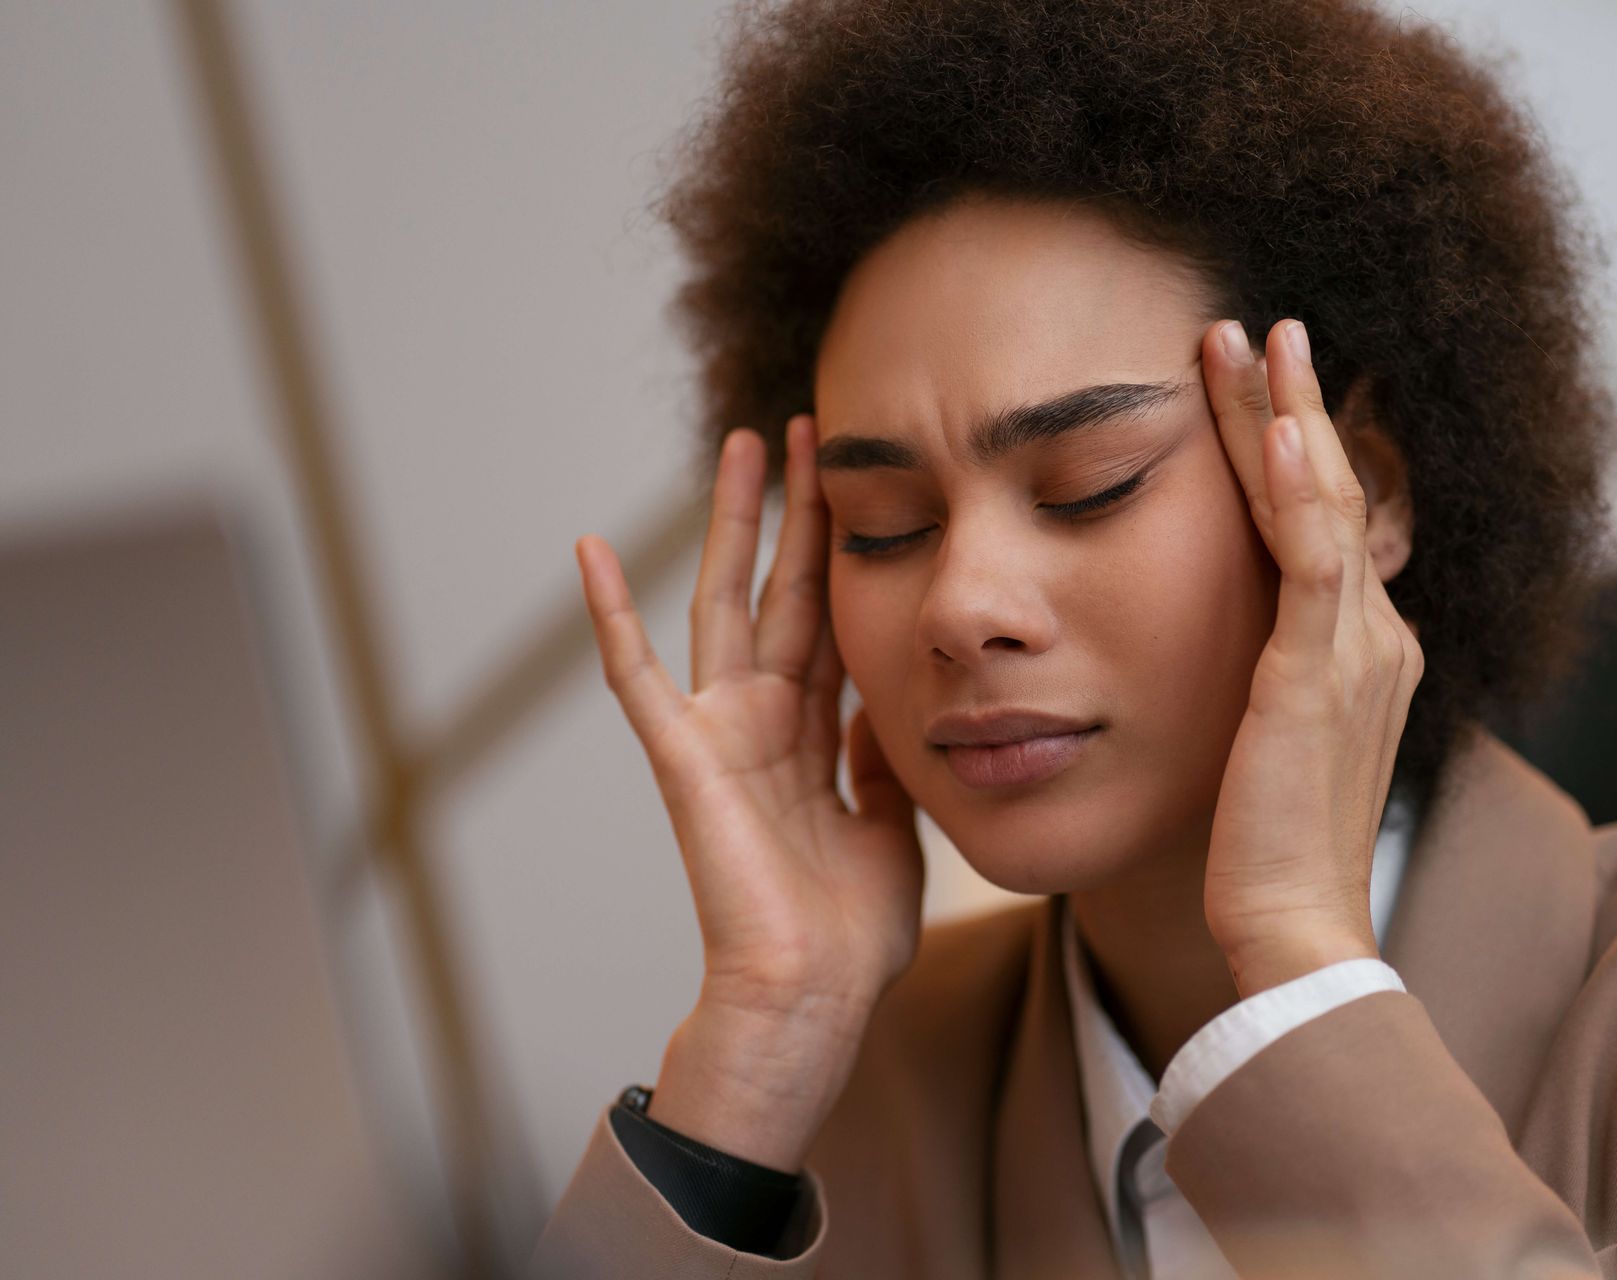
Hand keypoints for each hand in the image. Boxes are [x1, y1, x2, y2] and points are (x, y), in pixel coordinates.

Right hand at [575, 415, 925, 1165]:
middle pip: (783, 589)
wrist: (810, 997)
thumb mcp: (892, 824)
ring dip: (732, 525)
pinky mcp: (683, 757)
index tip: (869, 483)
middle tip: (810, 429)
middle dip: (800, 511)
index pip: (832, 620)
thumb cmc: (847, 933)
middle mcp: (765, 719)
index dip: (848, 552)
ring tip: (742, 445)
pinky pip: (637, 677)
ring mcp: (720, 732)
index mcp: (815, 735)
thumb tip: (885, 699)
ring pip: (723, 604)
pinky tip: (591, 550)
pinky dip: (612, 616)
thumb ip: (882, 755)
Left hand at [1196, 318, 1424, 993]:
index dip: (1286, 446)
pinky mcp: (1318, 674)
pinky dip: (1298, 487)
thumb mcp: (1272, 739)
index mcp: (1365, 647)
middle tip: (1254, 325)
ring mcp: (1358, 649)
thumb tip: (1232, 646)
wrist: (1295, 926)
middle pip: (1326, 489)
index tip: (1249, 382)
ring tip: (1254, 337)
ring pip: (1319, 503)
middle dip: (1287, 401)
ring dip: (1284, 413)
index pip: (1320, 519)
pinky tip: (1276, 422)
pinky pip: (1314, 560)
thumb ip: (1271, 678)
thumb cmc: (1269, 845)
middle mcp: (1376, 633)